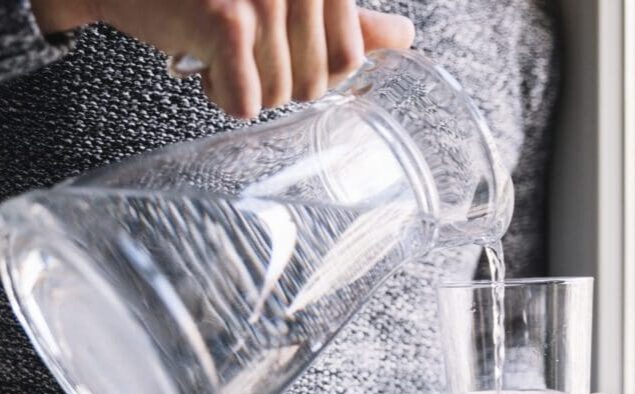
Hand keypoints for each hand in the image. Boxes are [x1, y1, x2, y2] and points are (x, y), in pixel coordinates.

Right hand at [30, 0, 414, 117]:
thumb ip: (347, 19)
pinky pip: (244, 103)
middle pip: (313, 83)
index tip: (275, 51)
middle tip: (238, 49)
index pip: (349, 60)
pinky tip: (199, 63)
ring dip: (242, 87)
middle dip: (273, 80)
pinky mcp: (228, 22)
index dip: (311, 72)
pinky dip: (219, 96)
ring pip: (278, 95)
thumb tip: (405, 37)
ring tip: (214, 50)